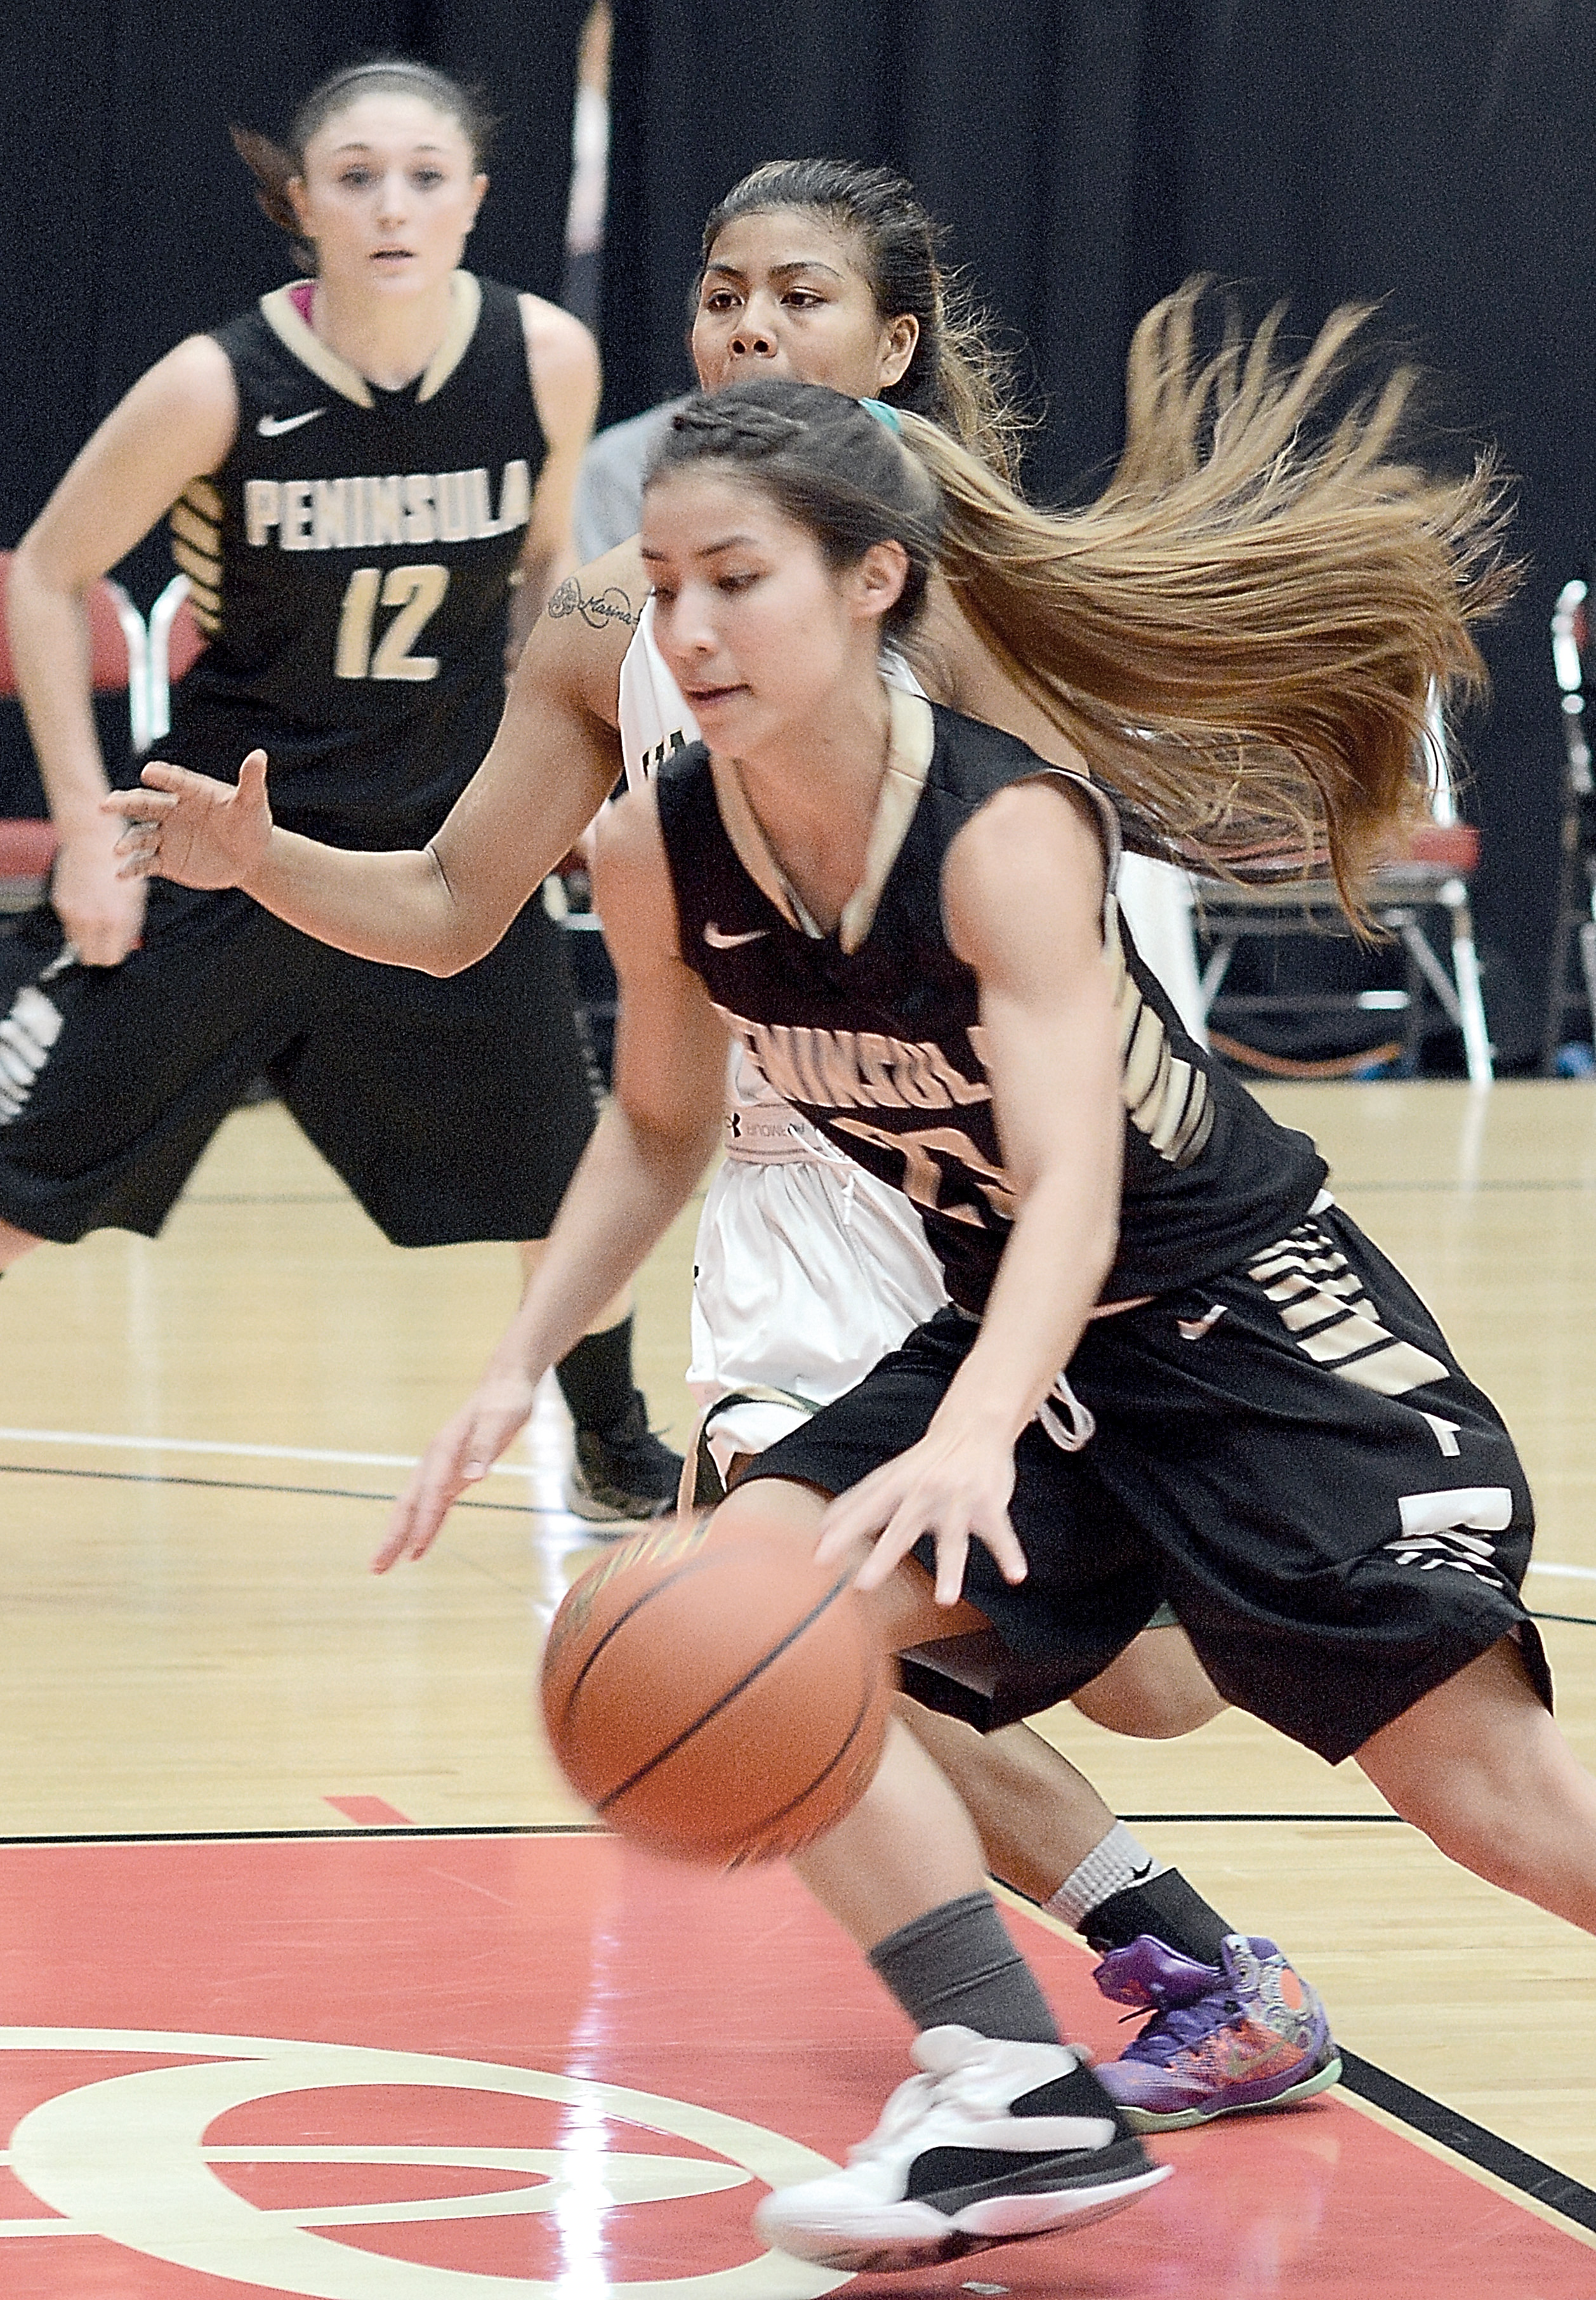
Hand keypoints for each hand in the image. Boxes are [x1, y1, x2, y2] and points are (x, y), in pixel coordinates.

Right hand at [50, 817, 145, 964]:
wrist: (91, 838)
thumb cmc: (120, 864)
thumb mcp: (136, 895)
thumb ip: (133, 924)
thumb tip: (131, 946)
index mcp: (117, 919)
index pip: (113, 957)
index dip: (119, 951)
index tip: (121, 944)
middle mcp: (93, 920)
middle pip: (93, 958)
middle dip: (102, 952)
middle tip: (108, 940)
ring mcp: (74, 913)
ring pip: (78, 943)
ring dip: (88, 937)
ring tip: (99, 916)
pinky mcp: (60, 903)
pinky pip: (69, 925)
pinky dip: (78, 921)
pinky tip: (88, 902)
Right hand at [101, 748, 274, 890]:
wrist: (250, 857)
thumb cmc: (251, 824)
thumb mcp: (253, 803)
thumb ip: (251, 781)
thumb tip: (259, 755)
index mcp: (191, 792)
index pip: (174, 782)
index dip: (163, 777)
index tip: (149, 772)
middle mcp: (172, 811)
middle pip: (144, 804)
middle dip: (124, 804)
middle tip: (106, 804)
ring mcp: (166, 835)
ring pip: (140, 836)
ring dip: (128, 842)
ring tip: (118, 849)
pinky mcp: (166, 860)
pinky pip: (145, 863)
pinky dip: (132, 869)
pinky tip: (121, 875)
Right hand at [372, 1370, 539, 1572]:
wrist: (503, 1386)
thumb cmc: (505, 1403)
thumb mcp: (502, 1420)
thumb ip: (485, 1447)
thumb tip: (475, 1476)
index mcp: (445, 1449)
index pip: (433, 1491)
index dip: (425, 1521)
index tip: (416, 1550)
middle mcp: (436, 1461)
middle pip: (409, 1503)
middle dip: (393, 1536)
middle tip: (376, 1567)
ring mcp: (440, 1468)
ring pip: (414, 1507)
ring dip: (400, 1536)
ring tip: (384, 1565)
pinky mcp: (450, 1474)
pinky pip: (431, 1506)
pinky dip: (423, 1528)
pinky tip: (417, 1549)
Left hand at [813, 1418, 1028, 1602]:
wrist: (973, 1428)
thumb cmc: (926, 1460)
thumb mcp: (888, 1477)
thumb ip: (856, 1505)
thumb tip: (820, 1530)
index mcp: (896, 1487)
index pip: (863, 1510)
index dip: (841, 1532)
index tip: (821, 1556)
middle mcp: (924, 1494)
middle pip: (902, 1527)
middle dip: (884, 1555)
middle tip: (865, 1583)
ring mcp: (957, 1501)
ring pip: (953, 1539)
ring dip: (951, 1569)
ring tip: (946, 1598)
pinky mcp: (988, 1506)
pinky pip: (1000, 1533)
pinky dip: (1009, 1554)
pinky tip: (1015, 1574)